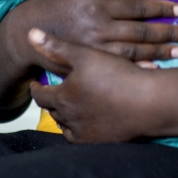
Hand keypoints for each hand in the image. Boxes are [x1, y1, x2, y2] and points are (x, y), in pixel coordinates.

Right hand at [6, 0, 177, 65]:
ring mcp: (95, 49)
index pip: (137, 7)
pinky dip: (140, 69)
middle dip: (169, 32)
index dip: (161, 8)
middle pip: (141, 32)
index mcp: (98, 5)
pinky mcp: (90, 63)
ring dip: (160, 52)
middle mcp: (98, 28)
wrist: (29, 30)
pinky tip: (157, 69)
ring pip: (134, 52)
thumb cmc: (59, 0)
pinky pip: (119, 68)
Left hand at [28, 28, 154, 142]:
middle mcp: (69, 118)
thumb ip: (57, 47)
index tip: (36, 85)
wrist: (148, 102)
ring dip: (65, 117)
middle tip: (54, 93)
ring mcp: (85, 133)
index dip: (36, 89)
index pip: (40, 95)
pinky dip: (79, 130)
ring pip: (66, 126)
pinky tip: (85, 121)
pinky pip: (82, 139)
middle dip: (51, 102)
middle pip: (52, 111)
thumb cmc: (116, 74)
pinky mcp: (100, 142)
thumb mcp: (85, 54)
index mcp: (63, 97)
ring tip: (69, 107)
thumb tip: (30, 34)